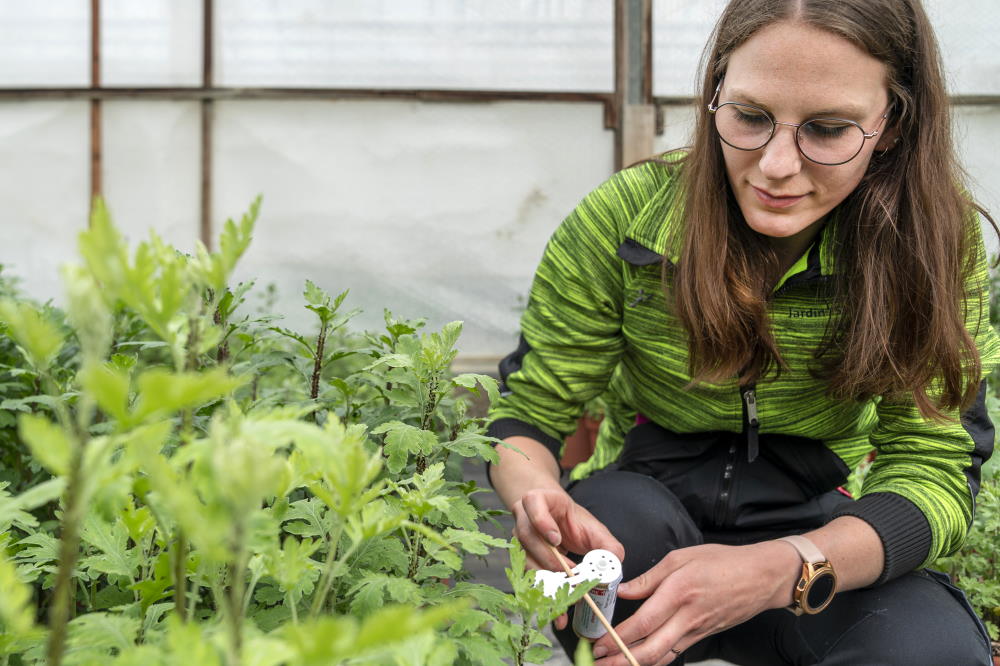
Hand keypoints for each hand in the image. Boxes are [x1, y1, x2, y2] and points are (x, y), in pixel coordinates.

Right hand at [511, 487, 624, 629]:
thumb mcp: (593, 528)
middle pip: (527, 537)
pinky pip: (528, 577)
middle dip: (549, 560)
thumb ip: (606, 544)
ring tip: (567, 597)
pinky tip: (557, 612)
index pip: (533, 504)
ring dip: (546, 580)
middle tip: (570, 575)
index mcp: (538, 500)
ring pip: (525, 560)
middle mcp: (522, 517)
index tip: (556, 539)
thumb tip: (615, 561)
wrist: (558, 522)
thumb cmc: (574, 522)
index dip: (542, 522)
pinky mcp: (520, 559)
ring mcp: (517, 538)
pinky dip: (544, 595)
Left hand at [591, 540, 799, 665]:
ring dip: (636, 664)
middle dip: (621, 660)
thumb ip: (650, 577)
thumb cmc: (723, 562)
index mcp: (678, 592)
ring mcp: (696, 630)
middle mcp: (687, 617)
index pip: (643, 622)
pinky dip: (656, 660)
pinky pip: (675, 653)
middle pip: (650, 649)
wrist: (760, 577)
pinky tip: (642, 660)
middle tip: (600, 662)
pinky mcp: (703, 636)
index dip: (618, 637)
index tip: (599, 643)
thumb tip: (624, 590)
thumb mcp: (682, 557)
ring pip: (662, 656)